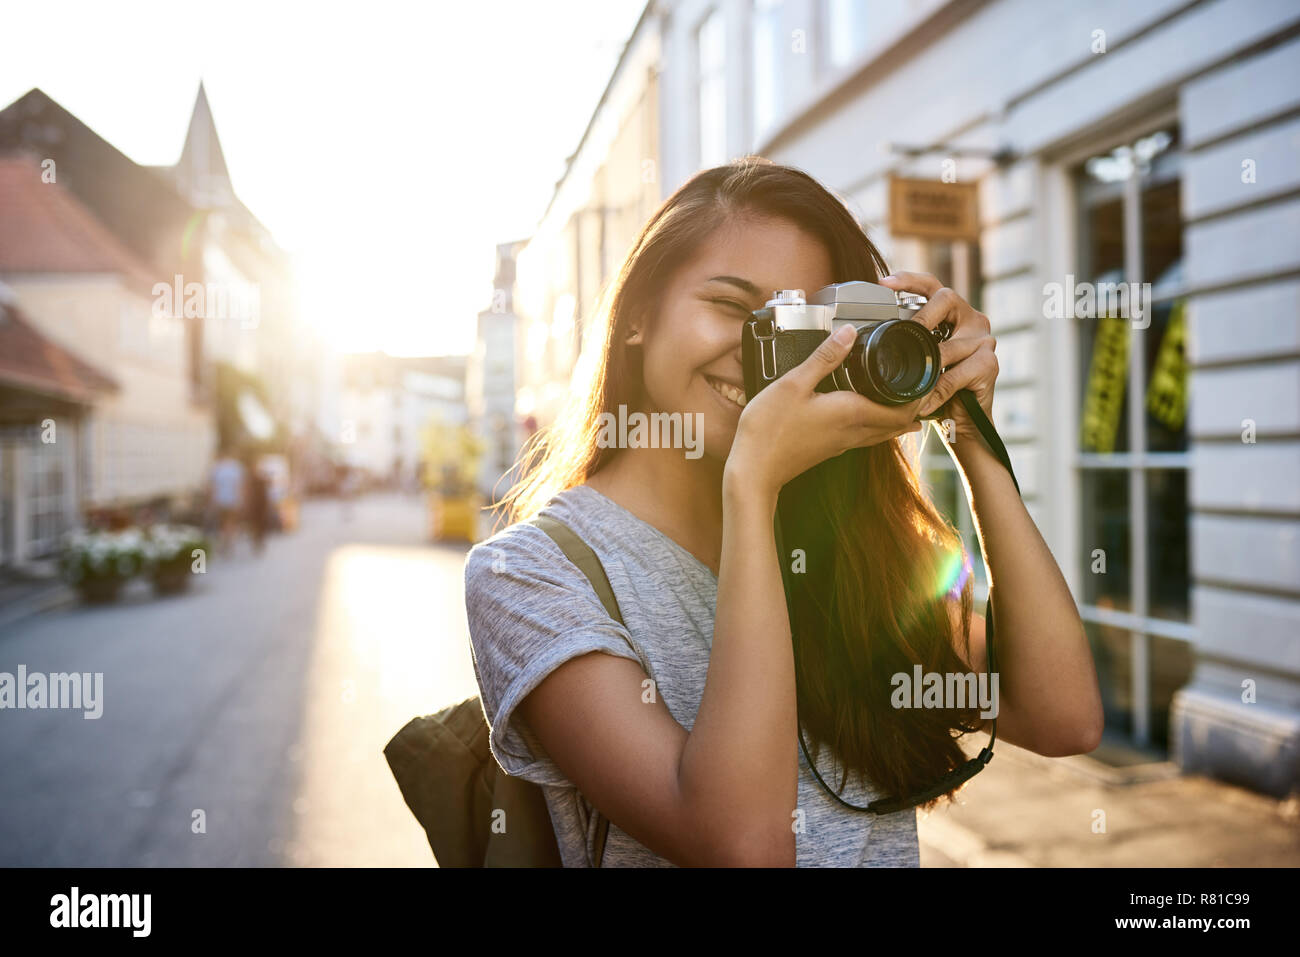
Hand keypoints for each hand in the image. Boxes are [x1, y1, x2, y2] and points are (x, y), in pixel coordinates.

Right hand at [727, 323, 923, 497]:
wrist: (754, 471)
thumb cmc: (770, 430)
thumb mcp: (793, 383)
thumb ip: (823, 357)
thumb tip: (848, 332)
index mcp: (852, 413)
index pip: (902, 410)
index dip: (920, 396)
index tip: (927, 378)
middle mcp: (853, 432)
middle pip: (898, 424)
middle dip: (915, 406)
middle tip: (922, 386)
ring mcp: (842, 444)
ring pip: (883, 433)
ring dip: (899, 419)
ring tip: (909, 404)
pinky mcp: (830, 449)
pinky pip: (866, 437)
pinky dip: (879, 425)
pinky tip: (870, 417)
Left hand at [879, 272, 997, 443]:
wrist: (962, 421)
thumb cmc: (937, 388)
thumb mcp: (918, 360)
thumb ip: (906, 343)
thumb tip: (869, 336)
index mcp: (952, 314)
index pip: (932, 286)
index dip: (909, 280)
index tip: (884, 283)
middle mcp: (972, 320)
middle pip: (947, 298)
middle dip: (922, 315)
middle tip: (902, 335)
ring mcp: (984, 341)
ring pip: (949, 344)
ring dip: (927, 365)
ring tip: (911, 380)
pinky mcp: (989, 364)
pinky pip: (954, 375)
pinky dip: (937, 392)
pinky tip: (925, 403)